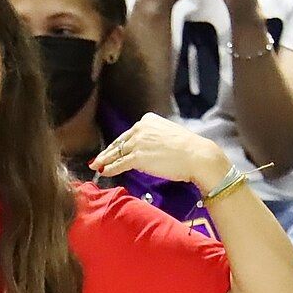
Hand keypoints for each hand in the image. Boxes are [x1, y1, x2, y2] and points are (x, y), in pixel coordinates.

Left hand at [90, 112, 230, 192]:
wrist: (196, 155)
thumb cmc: (187, 149)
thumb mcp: (168, 135)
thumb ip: (155, 138)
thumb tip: (149, 149)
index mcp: (148, 120)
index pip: (128, 134)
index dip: (118, 144)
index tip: (112, 150)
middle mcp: (140, 128)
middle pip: (119, 142)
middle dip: (107, 152)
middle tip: (97, 159)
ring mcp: (138, 142)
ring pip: (116, 153)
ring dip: (104, 161)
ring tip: (96, 166)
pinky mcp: (137, 157)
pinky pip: (119, 164)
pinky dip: (109, 169)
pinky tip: (104, 172)